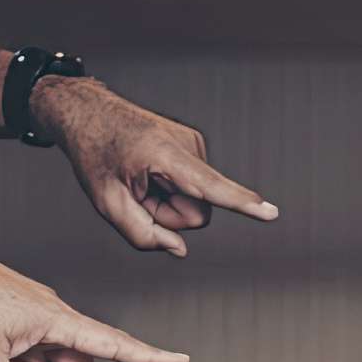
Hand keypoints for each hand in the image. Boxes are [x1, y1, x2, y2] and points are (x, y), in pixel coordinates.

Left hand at [30, 77, 277, 254]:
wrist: (89, 112)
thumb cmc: (95, 156)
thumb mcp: (107, 203)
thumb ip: (142, 234)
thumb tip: (180, 249)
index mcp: (163, 156)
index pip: (210, 188)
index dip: (242, 204)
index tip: (272, 213)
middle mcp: (187, 146)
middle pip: (198, 212)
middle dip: (169, 216)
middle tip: (138, 196)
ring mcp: (194, 144)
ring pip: (197, 201)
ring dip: (168, 201)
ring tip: (141, 180)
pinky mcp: (195, 146)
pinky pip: (194, 187)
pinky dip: (170, 188)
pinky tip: (149, 171)